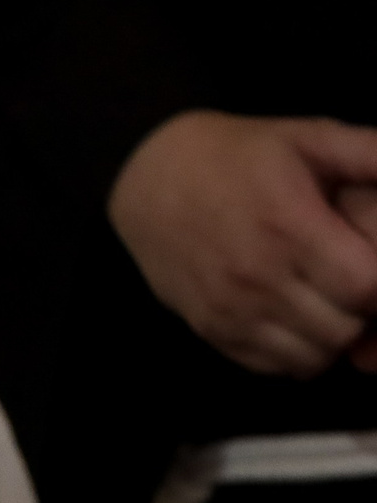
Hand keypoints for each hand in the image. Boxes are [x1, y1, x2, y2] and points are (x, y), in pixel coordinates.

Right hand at [108, 111, 376, 377]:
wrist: (148, 180)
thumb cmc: (236, 155)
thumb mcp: (307, 136)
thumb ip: (368, 152)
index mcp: (290, 226)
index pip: (366, 286)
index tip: (376, 268)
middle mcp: (259, 276)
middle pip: (344, 329)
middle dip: (364, 313)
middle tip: (357, 286)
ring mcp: (231, 310)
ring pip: (312, 357)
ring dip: (332, 337)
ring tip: (331, 306)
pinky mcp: (210, 330)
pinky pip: (272, 366)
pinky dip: (296, 352)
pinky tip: (298, 321)